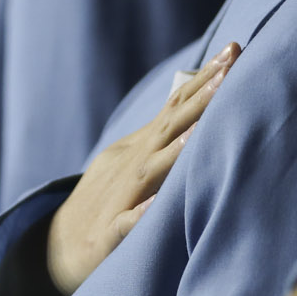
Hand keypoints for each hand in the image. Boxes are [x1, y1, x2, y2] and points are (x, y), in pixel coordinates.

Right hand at [46, 43, 240, 295]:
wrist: (61, 246)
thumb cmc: (109, 199)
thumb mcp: (135, 157)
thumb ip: (164, 133)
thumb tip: (198, 101)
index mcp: (144, 146)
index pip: (177, 105)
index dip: (205, 78)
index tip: (235, 49)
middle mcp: (136, 165)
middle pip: (171, 126)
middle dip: (201, 98)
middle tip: (229, 68)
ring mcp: (122, 197)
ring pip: (152, 171)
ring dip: (176, 149)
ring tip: (201, 128)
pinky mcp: (110, 234)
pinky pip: (127, 224)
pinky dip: (139, 215)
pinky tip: (152, 206)